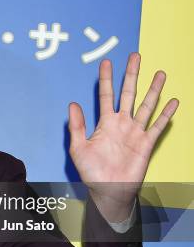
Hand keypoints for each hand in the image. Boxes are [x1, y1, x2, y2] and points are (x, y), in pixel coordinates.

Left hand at [68, 52, 178, 221]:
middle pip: (128, 93)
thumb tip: (72, 104)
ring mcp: (135, 132)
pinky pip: (157, 126)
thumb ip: (76, 126)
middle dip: (132, 75)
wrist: (108, 190)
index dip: (106, 79)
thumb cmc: (91, 171)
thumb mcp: (78, 148)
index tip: (106, 61)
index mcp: (104, 123)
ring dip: (153, 90)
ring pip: (146, 106)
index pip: (106, 95)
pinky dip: (165, 114)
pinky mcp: (146, 143)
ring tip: (160, 73)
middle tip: (135, 56)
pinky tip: (173, 102)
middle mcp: (121, 123)